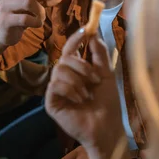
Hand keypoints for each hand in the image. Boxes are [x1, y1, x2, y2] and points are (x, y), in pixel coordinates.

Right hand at [0, 0, 61, 47]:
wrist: (3, 32)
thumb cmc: (20, 14)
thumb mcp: (33, 3)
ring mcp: (3, 7)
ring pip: (29, 2)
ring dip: (41, 11)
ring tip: (41, 17)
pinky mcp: (5, 21)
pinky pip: (26, 19)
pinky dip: (36, 22)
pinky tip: (36, 24)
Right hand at [46, 28, 139, 158]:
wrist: (106, 127)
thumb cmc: (108, 104)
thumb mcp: (106, 74)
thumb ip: (99, 54)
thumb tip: (93, 33)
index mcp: (76, 70)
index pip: (70, 49)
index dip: (75, 39)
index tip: (85, 31)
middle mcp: (64, 78)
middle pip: (64, 58)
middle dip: (82, 66)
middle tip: (96, 79)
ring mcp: (56, 90)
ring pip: (59, 70)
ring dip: (78, 80)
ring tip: (88, 94)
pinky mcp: (50, 102)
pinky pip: (54, 85)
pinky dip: (70, 90)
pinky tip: (80, 100)